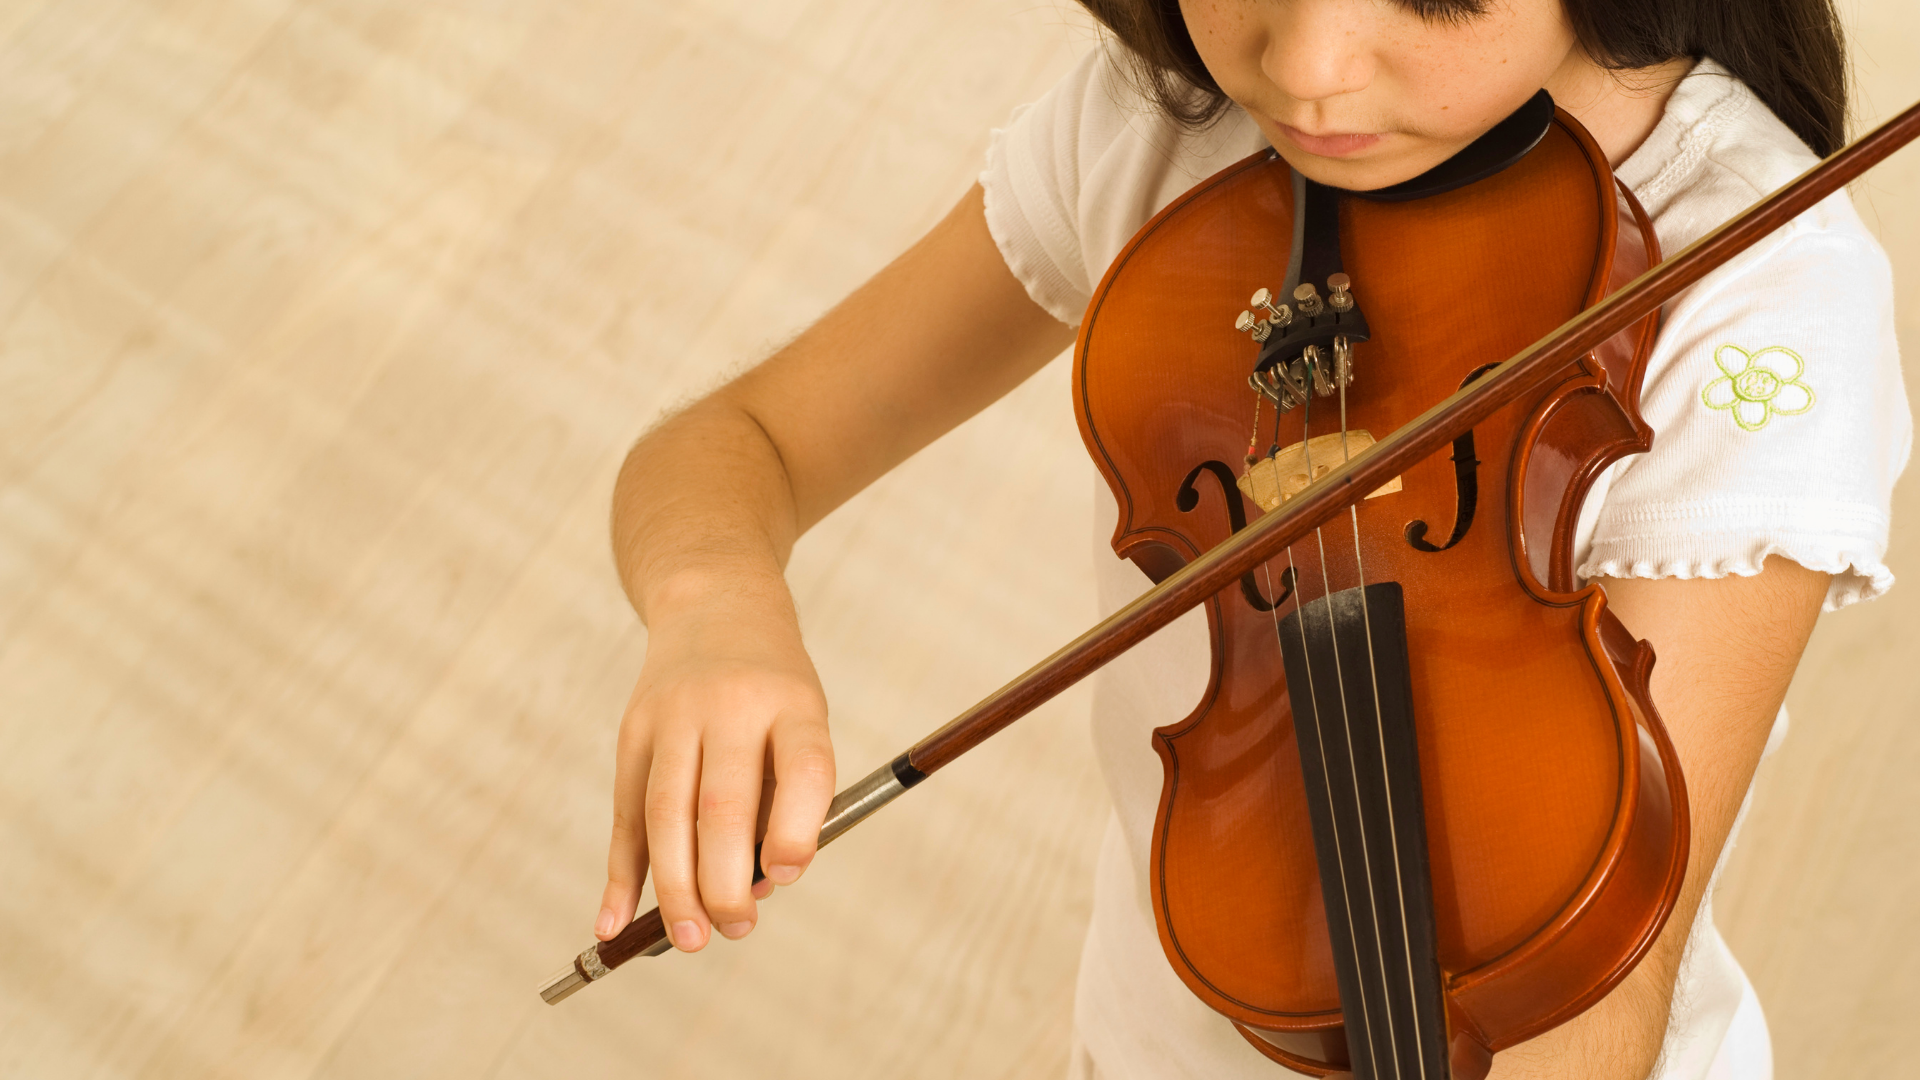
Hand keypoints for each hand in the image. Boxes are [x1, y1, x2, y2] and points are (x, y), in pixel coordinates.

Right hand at [595, 573, 834, 951]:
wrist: (714, 603)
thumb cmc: (773, 689)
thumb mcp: (802, 720)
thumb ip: (785, 799)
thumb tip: (749, 888)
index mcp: (793, 703)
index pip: (802, 766)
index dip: (795, 828)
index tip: (786, 876)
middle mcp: (730, 705)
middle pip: (722, 803)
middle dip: (725, 880)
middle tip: (736, 930)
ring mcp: (673, 715)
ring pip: (665, 813)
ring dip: (674, 886)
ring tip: (690, 938)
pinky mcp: (632, 731)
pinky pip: (625, 813)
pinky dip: (620, 873)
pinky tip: (615, 922)